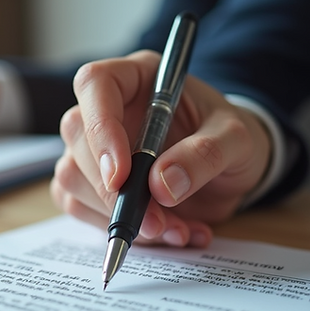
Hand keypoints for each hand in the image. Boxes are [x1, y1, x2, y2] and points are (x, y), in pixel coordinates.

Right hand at [50, 50, 272, 247]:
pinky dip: (119, 230)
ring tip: (174, 229)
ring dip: (117, 216)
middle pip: (77, 135)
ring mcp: (93, 147)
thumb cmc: (229, 138)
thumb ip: (205, 154)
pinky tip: (164, 232)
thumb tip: (162, 184)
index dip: (101, 128)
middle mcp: (108, 107)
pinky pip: (80, 208)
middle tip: (156, 221)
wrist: (230, 169)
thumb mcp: (237, 139)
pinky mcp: (91, 183)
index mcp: (138, 78)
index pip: (96, 84)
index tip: (120, 176)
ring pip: (72, 177)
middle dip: (112, 189)